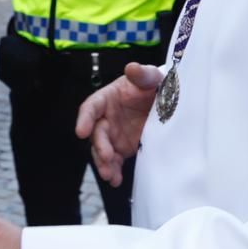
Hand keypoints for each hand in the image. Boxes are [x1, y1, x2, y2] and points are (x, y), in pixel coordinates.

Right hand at [75, 63, 163, 186]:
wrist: (167, 101)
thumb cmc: (153, 85)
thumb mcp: (151, 77)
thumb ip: (142, 74)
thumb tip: (131, 67)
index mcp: (107, 98)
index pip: (91, 107)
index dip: (85, 119)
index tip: (81, 131)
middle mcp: (106, 118)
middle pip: (96, 133)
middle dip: (99, 146)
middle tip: (107, 157)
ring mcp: (113, 135)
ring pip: (102, 150)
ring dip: (104, 163)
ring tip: (110, 175)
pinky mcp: (122, 148)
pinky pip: (115, 161)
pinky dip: (114, 171)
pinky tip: (116, 180)